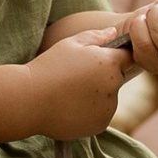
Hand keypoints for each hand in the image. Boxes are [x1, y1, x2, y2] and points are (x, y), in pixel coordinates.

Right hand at [20, 24, 132, 138]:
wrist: (30, 100)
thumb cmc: (49, 67)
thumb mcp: (70, 43)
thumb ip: (96, 36)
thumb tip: (114, 32)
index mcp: (109, 63)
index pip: (127, 56)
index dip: (116, 55)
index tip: (101, 58)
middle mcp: (114, 86)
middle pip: (117, 77)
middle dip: (105, 75)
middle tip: (78, 76)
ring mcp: (108, 108)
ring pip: (109, 98)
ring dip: (98, 95)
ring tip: (71, 92)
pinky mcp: (100, 125)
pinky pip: (101, 114)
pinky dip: (91, 112)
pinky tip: (71, 106)